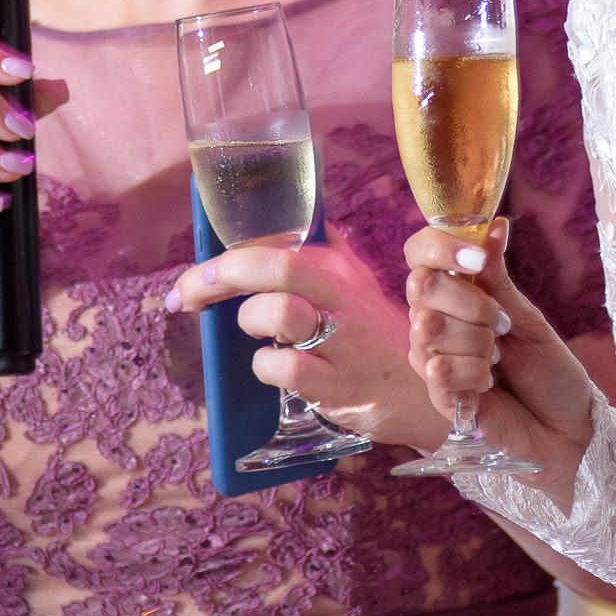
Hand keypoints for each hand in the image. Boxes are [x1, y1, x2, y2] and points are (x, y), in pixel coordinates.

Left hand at [166, 235, 447, 451]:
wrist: (426, 392)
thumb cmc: (378, 335)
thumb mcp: (357, 284)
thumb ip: (325, 251)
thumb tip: (285, 222)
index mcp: (336, 269)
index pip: (277, 244)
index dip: (226, 254)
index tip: (194, 274)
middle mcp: (340, 298)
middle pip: (277, 266)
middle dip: (219, 275)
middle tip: (188, 296)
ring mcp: (341, 342)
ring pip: (279, 313)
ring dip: (250, 323)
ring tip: (255, 337)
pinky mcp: (339, 387)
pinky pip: (287, 368)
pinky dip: (266, 367)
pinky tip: (273, 369)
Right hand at [403, 216, 597, 479]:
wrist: (565, 425)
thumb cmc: (548, 368)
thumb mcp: (525, 317)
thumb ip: (498, 278)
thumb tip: (493, 225)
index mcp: (456, 293)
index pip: (420, 254)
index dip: (440, 248)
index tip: (477, 261)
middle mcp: (435, 320)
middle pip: (421, 287)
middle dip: (470, 303)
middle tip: (502, 325)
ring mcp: (431, 357)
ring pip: (429, 329)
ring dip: (477, 343)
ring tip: (499, 360)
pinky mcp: (436, 394)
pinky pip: (438, 371)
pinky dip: (473, 375)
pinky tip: (489, 385)